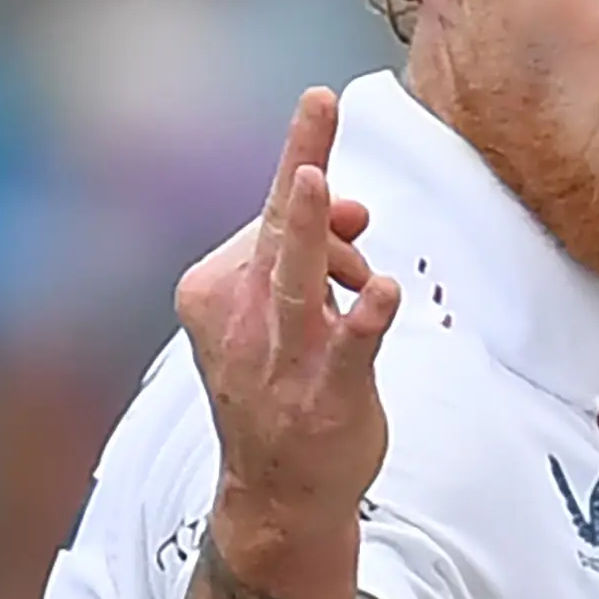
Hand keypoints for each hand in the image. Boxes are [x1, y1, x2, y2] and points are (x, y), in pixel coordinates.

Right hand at [175, 86, 400, 574]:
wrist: (275, 496)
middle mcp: (242, 320)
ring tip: (321, 182)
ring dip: (310, 232)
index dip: (310, 177)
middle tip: (317, 102)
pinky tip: (383, 293)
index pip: (270, 218)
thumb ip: (315, 255)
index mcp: (215, 292)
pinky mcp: (326, 397)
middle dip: (301, 160)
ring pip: (298, 283)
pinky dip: (364, 320)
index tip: (325, 119)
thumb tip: (354, 209)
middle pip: (277, 231)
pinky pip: (347, 350)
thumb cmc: (280, 390)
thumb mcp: (282, 315)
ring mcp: (281, 360)